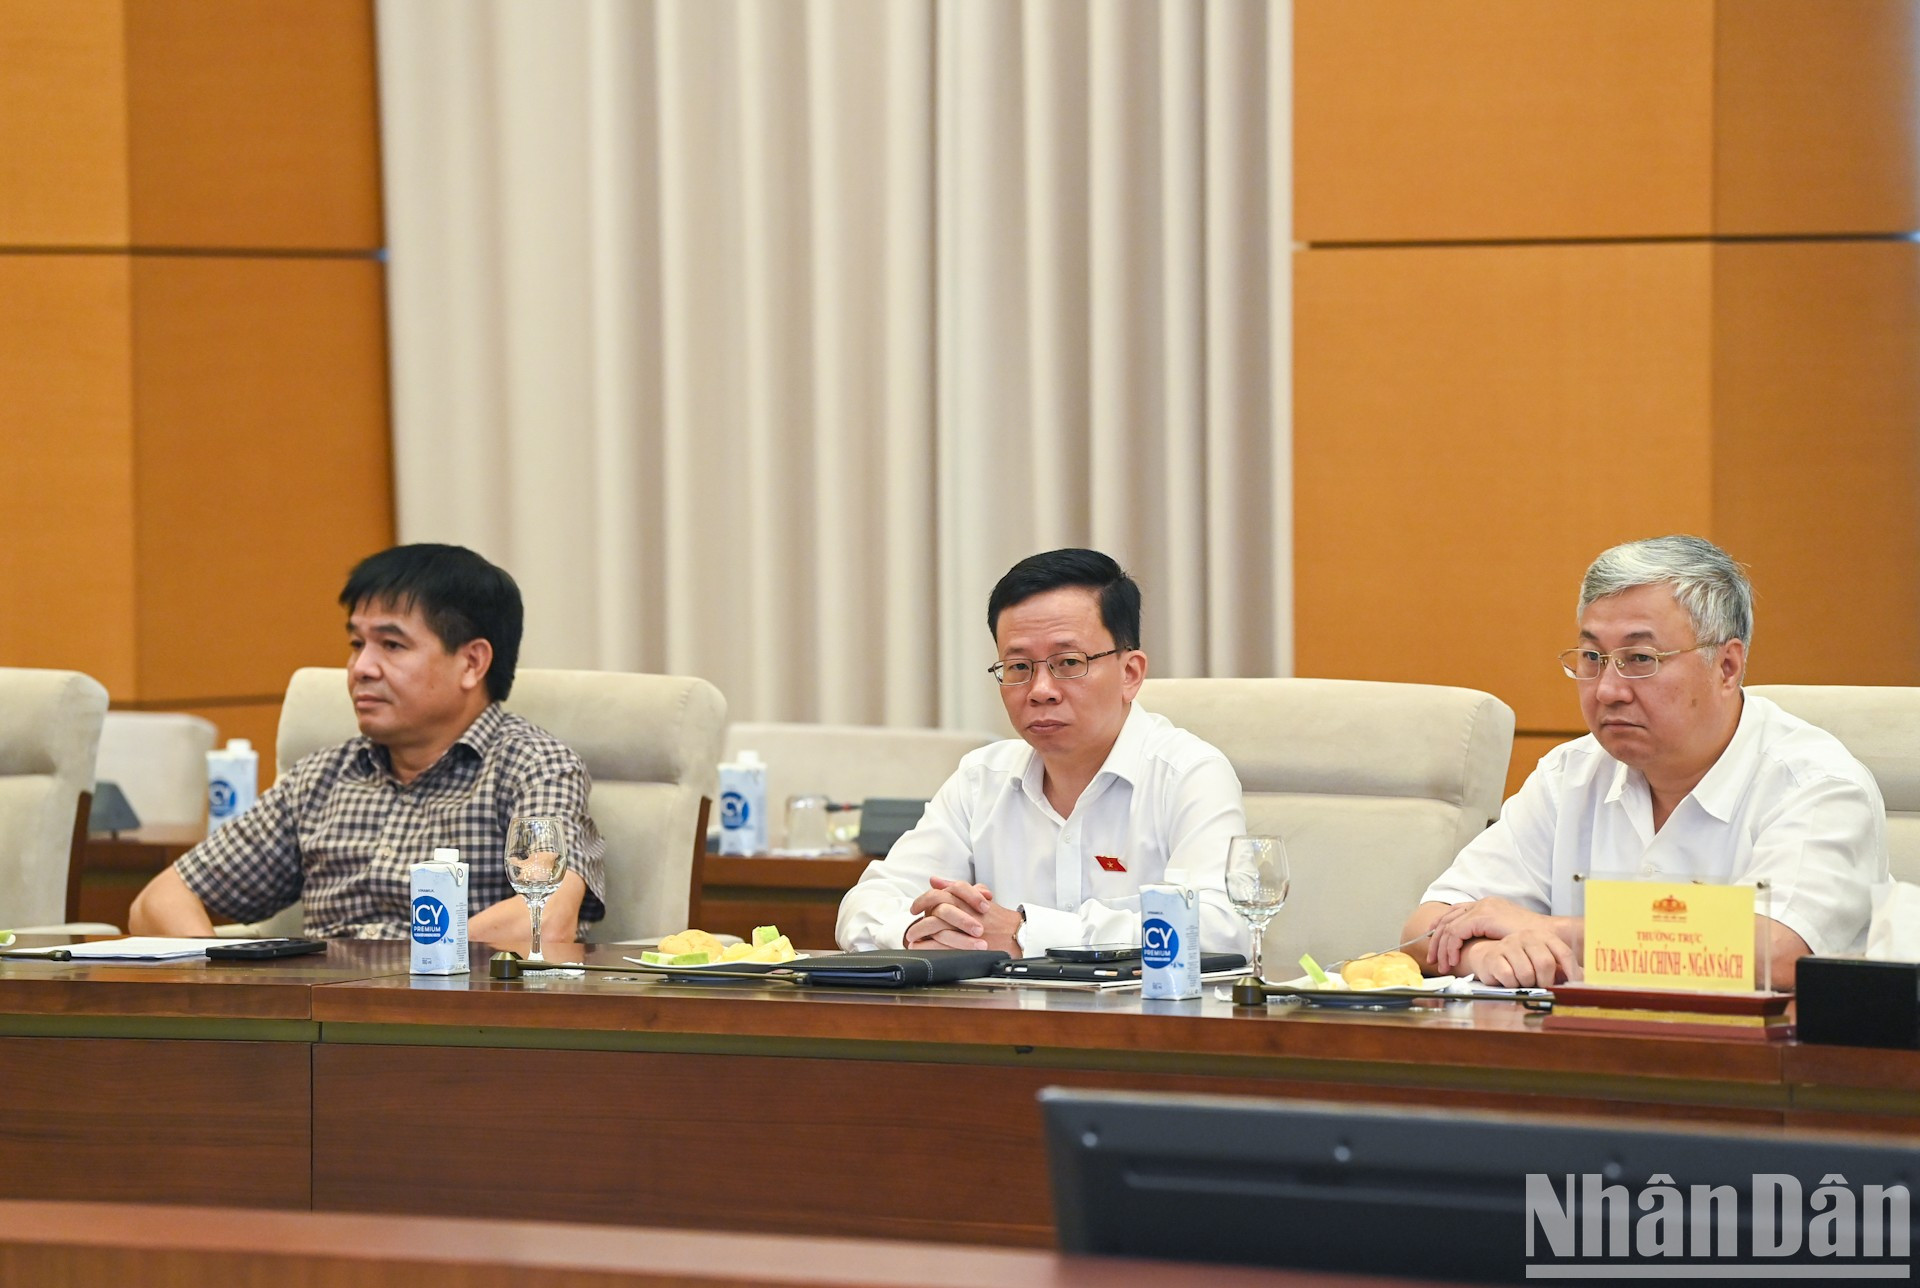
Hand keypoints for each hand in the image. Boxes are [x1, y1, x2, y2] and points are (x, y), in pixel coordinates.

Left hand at [903, 877, 1022, 953]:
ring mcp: (965, 928)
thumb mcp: (977, 896)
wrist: (1016, 934)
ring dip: (919, 931)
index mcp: (966, 898)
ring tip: (911, 937)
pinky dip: (927, 946)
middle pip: (935, 909)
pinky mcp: (966, 944)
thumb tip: (934, 879)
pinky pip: (941, 945)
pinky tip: (919, 947)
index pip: (939, 893)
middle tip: (910, 922)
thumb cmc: (997, 916)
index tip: (914, 907)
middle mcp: (965, 910)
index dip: (923, 899)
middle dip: (919, 916)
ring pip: (936, 926)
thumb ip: (955, 887)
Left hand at [1430, 897, 1556, 973]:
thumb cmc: (1532, 940)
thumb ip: (1489, 935)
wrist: (1548, 935)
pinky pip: (1457, 932)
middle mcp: (1482, 904)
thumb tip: (1475, 946)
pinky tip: (1453, 960)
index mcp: (1487, 906)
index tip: (1435, 943)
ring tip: (1442, 964)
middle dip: (1437, 940)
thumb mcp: (1505, 935)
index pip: (1455, 913)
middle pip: (1448, 918)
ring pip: (1449, 926)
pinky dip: (1451, 947)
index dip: (1441, 928)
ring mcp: (1482, 908)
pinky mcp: (1483, 917)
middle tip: (1433, 958)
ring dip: (1442, 947)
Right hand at [1458, 929, 1575, 986]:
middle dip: (1545, 981)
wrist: (1489, 958)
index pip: (1564, 952)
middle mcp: (1527, 937)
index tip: (1575, 985)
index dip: (1572, 971)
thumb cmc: (1521, 962)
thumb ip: (1562, 971)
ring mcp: (1509, 944)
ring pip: (1526, 974)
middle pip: (1545, 963)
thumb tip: (1583, 983)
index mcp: (1543, 936)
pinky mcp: (1494, 956)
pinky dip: (1512, 985)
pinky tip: (1509, 980)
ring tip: (1522, 981)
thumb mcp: (1543, 963)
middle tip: (1541, 985)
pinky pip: (1509, 977)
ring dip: (1526, 984)